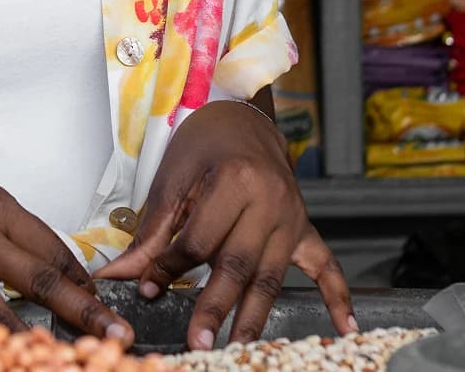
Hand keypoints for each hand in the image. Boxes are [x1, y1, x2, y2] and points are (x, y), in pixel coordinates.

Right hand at [0, 163, 132, 342]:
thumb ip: (13, 231)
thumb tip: (62, 273)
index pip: (51, 248)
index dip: (83, 282)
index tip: (105, 303)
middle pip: (40, 282)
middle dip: (85, 314)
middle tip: (118, 336)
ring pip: (1, 319)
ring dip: (36, 345)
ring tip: (64, 360)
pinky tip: (0, 356)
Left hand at [93, 100, 354, 351]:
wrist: (240, 115)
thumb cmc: (202, 142)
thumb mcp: (172, 177)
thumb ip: (152, 231)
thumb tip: (119, 273)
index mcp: (234, 180)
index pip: (200, 239)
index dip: (170, 267)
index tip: (148, 288)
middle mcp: (269, 200)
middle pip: (239, 263)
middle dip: (215, 306)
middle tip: (197, 340)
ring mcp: (292, 215)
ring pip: (272, 275)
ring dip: (255, 316)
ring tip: (237, 349)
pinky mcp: (305, 226)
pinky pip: (327, 264)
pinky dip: (338, 297)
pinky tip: (346, 327)